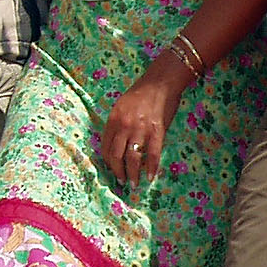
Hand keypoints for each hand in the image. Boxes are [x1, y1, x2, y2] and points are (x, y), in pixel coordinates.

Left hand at [100, 71, 185, 186]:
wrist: (160, 82)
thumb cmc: (141, 93)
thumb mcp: (121, 106)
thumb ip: (118, 124)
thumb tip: (117, 144)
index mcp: (113, 120)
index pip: (106, 147)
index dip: (108, 162)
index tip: (112, 169)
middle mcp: (124, 126)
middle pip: (117, 156)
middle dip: (118, 172)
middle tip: (121, 182)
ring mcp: (140, 129)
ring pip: (133, 158)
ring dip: (132, 174)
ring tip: (134, 184)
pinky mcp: (157, 131)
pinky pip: (153, 154)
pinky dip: (151, 168)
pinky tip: (150, 177)